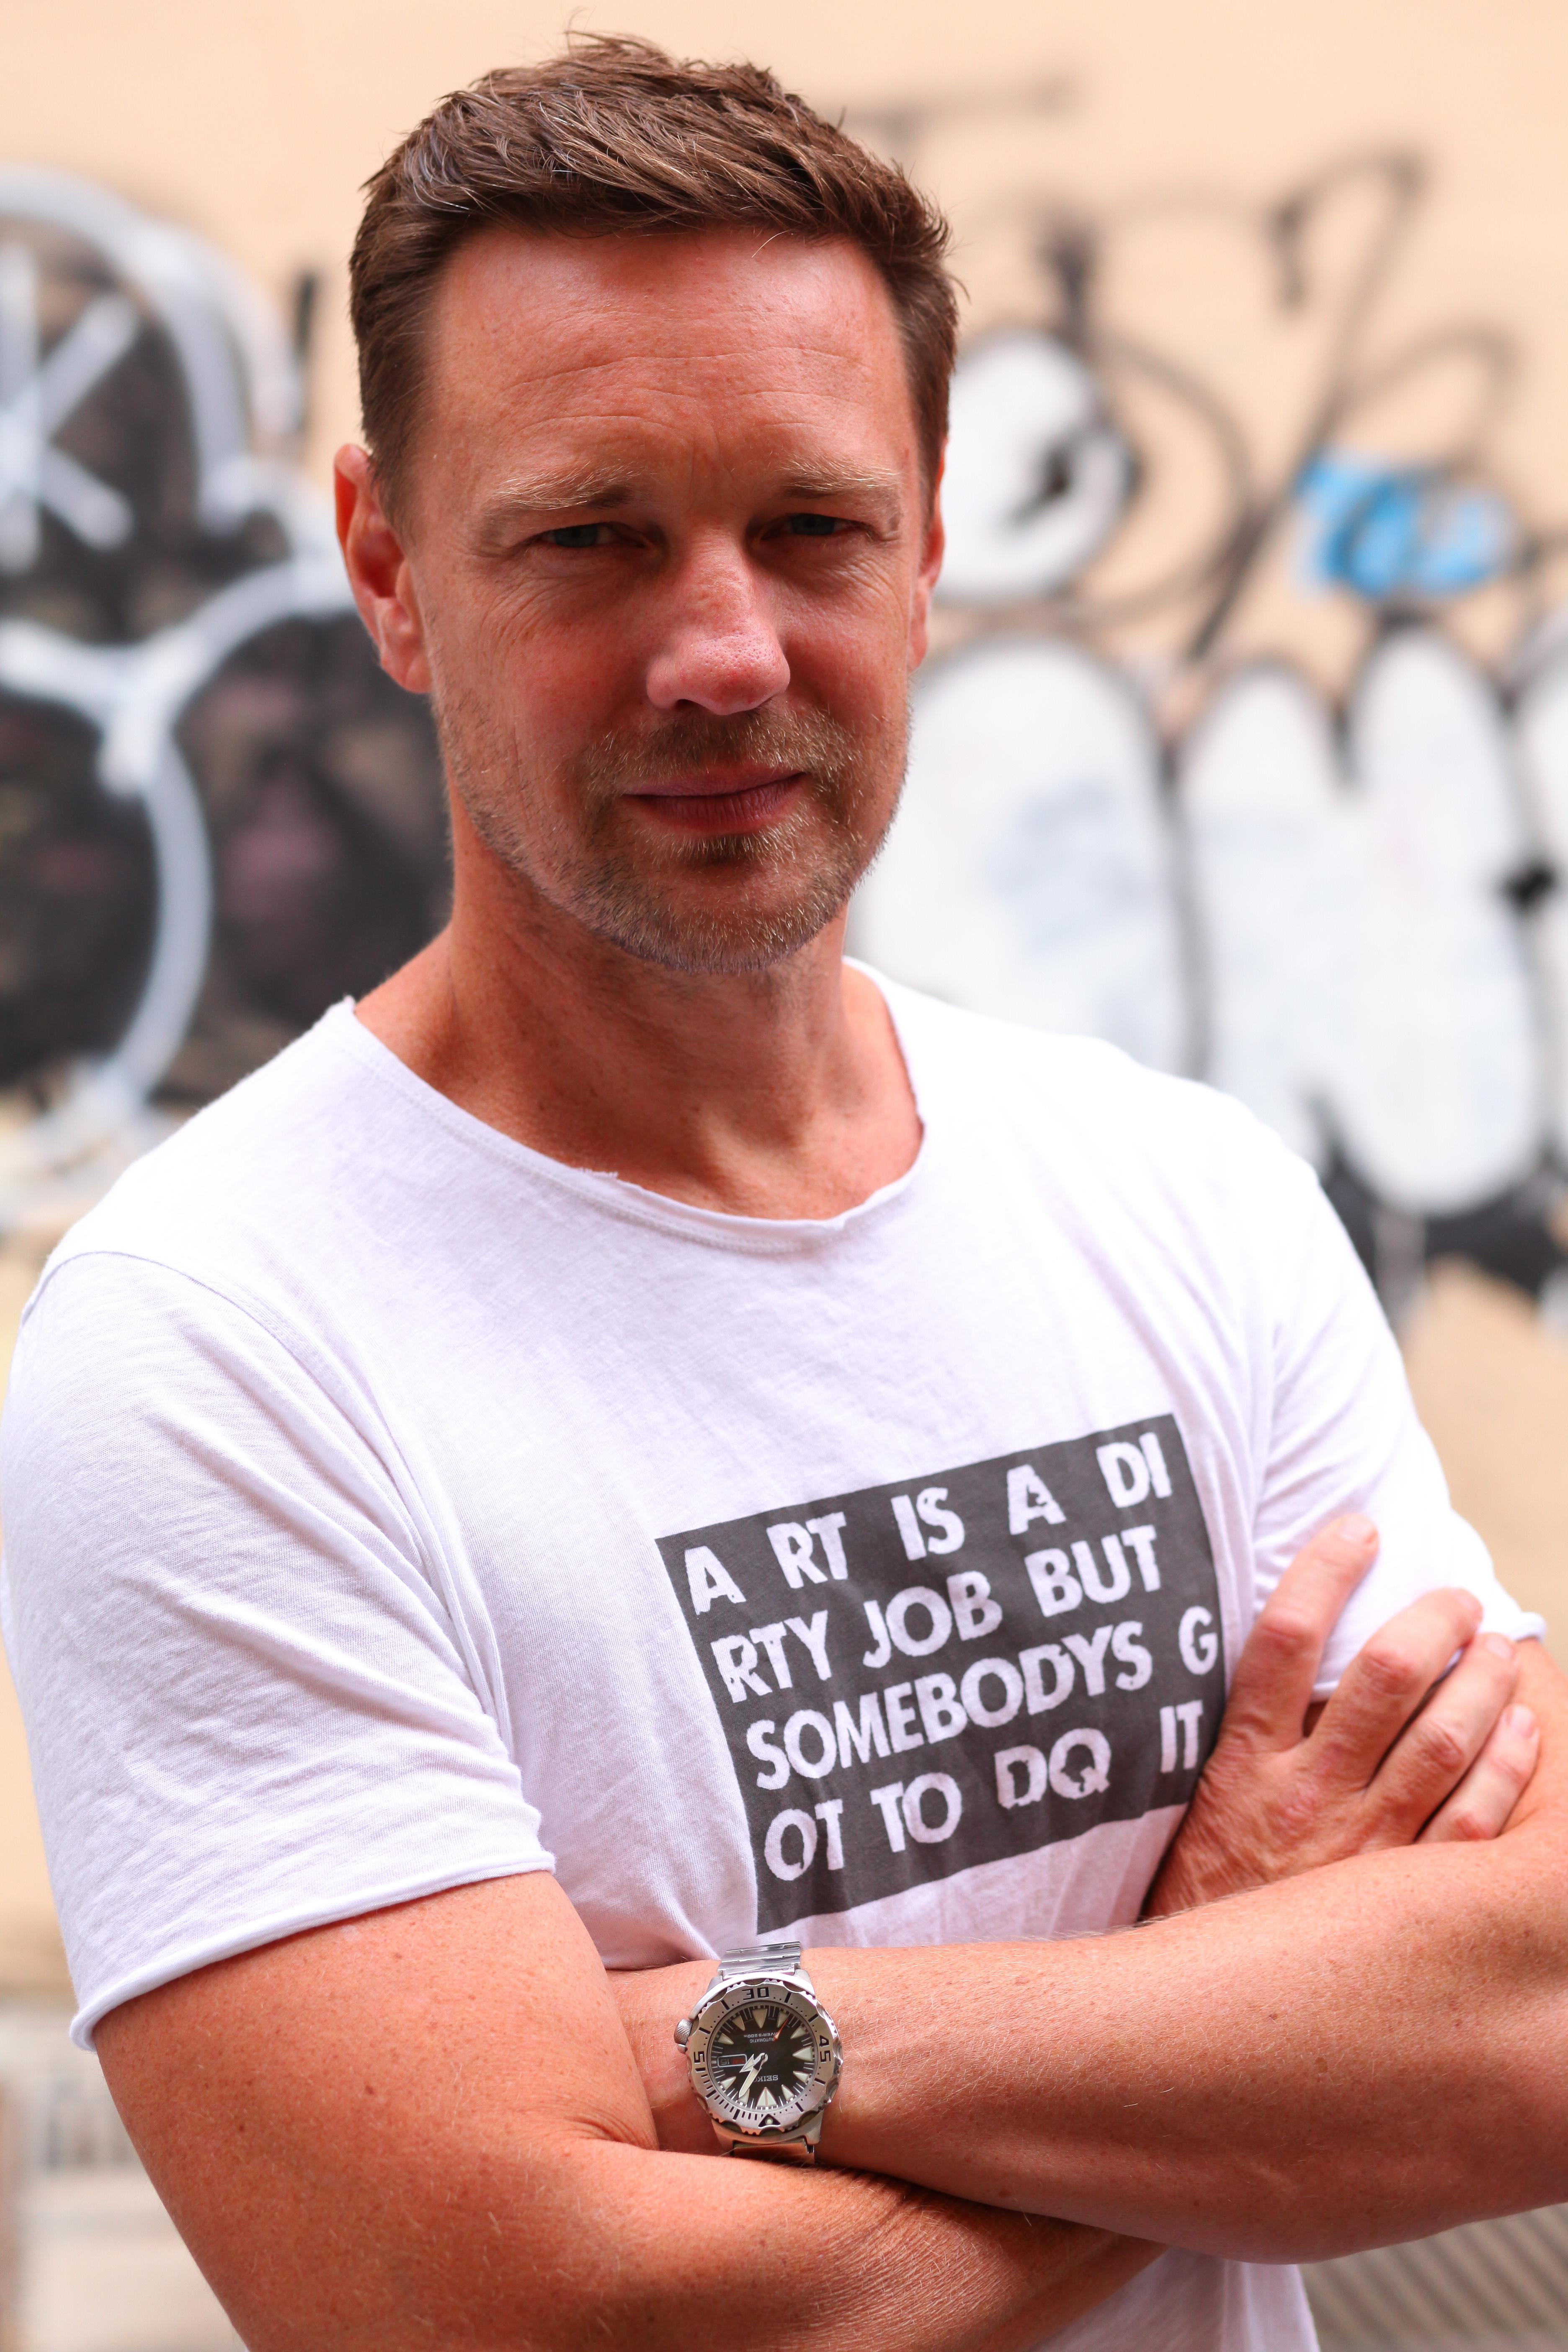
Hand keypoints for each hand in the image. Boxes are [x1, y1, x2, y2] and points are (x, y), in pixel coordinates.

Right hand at [1145, 1515, 1540, 1917]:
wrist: (1195, 2010)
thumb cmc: (1204, 1893)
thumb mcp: (1197, 1801)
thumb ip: (1247, 1733)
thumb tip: (1295, 1655)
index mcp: (1242, 1762)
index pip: (1284, 1638)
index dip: (1325, 1569)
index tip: (1360, 1527)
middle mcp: (1302, 1796)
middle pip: (1382, 1677)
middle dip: (1434, 1621)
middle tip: (1459, 1598)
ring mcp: (1358, 1849)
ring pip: (1441, 1741)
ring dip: (1483, 1682)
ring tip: (1501, 1648)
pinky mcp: (1400, 1901)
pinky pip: (1471, 1825)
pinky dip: (1507, 1769)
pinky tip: (1524, 1733)